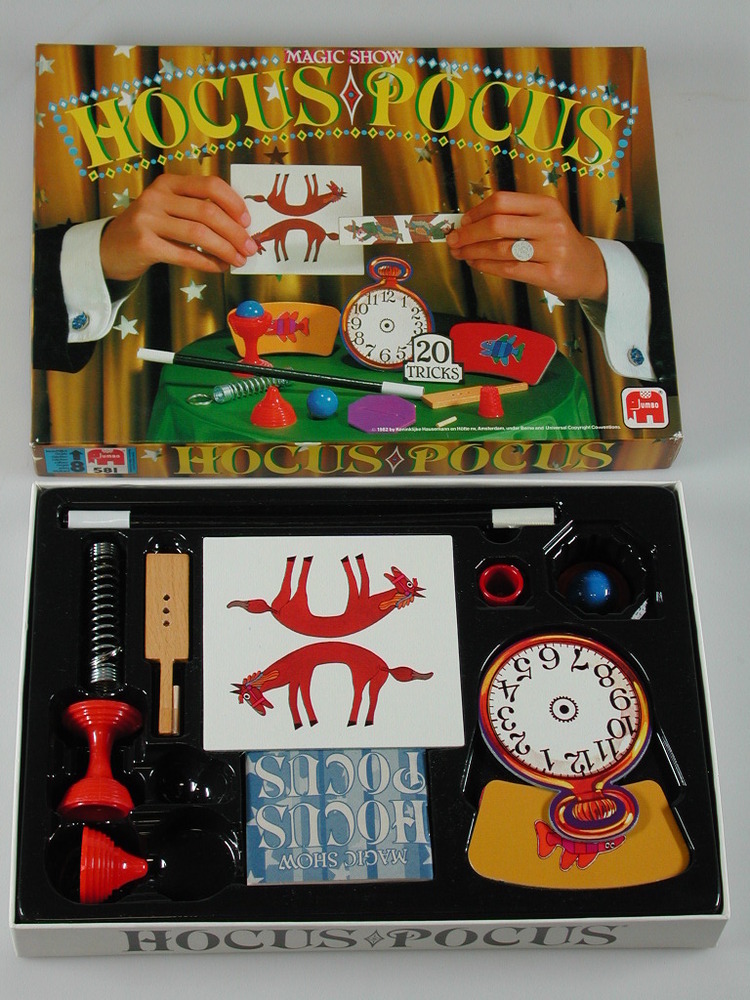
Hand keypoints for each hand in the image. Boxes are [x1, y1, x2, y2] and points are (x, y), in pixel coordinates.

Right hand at [99, 174, 256, 281]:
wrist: (110, 249)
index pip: (209, 185)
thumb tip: (240, 228)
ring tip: (238, 260)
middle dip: (235, 232)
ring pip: (199, 234)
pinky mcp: (144, 244)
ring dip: (225, 249)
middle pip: (207, 212)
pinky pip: (186, 255)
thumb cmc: (150, 230)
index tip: (248, 221)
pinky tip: (219, 267)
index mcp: (168, 183)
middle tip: (250, 248)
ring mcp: (148, 219)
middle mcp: (156, 196)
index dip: (233, 203)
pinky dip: (208, 263)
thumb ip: (197, 212)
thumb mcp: (170, 211)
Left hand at [446, 192, 607, 302]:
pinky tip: (476, 264)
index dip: (477, 212)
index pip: (503, 201)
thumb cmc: (557, 243)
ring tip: (461, 254)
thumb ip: (513, 217)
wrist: (588, 268)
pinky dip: (487, 266)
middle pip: (498, 224)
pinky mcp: (550, 274)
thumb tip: (469, 222)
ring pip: (501, 248)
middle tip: (454, 241)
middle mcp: (551, 224)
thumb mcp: (542, 220)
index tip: (462, 222)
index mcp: (546, 205)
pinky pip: (510, 269)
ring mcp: (552, 250)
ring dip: (474, 251)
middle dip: (469, 233)